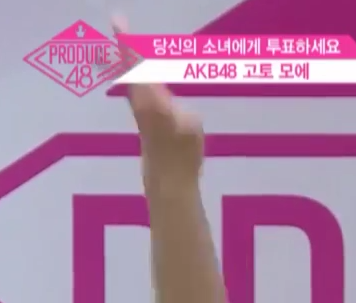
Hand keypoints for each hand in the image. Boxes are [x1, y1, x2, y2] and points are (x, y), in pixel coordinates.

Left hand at [113, 17, 203, 184]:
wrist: (168, 180)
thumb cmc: (183, 155)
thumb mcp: (191, 126)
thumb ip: (180, 108)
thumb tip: (172, 105)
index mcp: (151, 99)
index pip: (138, 66)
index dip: (128, 44)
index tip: (117, 23)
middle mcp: (141, 102)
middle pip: (131, 68)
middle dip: (126, 47)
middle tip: (119, 23)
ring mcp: (142, 111)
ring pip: (133, 78)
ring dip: (130, 59)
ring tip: (126, 40)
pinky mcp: (145, 118)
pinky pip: (140, 87)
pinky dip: (139, 73)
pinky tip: (142, 72)